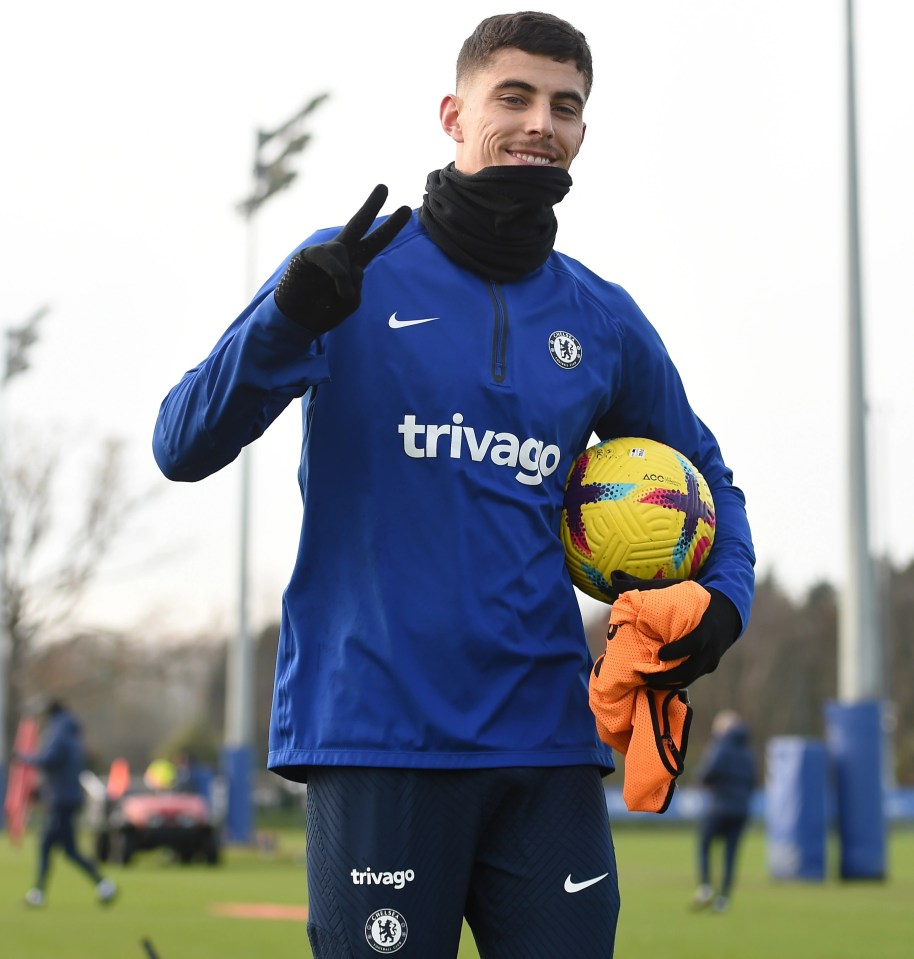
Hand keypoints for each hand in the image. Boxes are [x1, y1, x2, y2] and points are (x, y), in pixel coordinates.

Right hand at [274, 184, 411, 332]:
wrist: (296, 320)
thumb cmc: (322, 311)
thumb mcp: (348, 305)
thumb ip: (357, 289)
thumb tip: (356, 269)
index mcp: (354, 263)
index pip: (375, 241)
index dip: (390, 227)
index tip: (405, 209)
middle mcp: (341, 253)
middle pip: (358, 224)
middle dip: (371, 205)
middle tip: (384, 186)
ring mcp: (325, 253)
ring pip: (345, 253)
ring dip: (345, 279)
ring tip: (340, 296)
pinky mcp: (308, 255)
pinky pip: (329, 258)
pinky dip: (337, 274)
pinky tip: (338, 285)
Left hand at [608, 571, 741, 688]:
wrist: (728, 614)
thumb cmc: (698, 602)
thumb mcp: (681, 591)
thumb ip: (651, 588)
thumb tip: (616, 579)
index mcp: (705, 629)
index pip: (694, 644)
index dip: (677, 651)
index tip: (660, 654)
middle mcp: (710, 649)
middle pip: (690, 670)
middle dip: (666, 676)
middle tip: (642, 676)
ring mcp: (710, 661)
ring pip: (688, 678)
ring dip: (667, 683)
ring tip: (644, 682)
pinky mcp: (707, 668)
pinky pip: (690, 678)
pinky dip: (673, 681)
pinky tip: (655, 682)